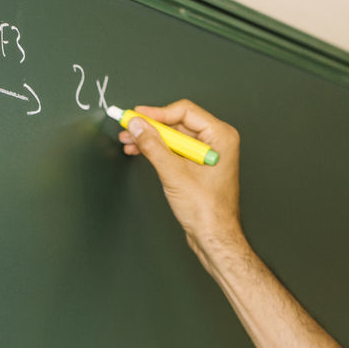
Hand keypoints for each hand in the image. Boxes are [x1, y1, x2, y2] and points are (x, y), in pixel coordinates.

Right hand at [119, 99, 243, 264]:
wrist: (213, 236)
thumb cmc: (208, 211)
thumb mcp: (174, 174)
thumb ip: (153, 146)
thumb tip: (137, 126)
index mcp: (220, 136)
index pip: (185, 111)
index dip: (157, 113)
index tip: (136, 116)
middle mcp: (216, 141)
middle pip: (178, 123)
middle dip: (151, 126)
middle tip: (128, 127)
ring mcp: (206, 154)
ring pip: (174, 137)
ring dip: (151, 139)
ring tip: (129, 141)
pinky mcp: (197, 166)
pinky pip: (175, 150)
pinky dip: (158, 151)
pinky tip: (140, 151)